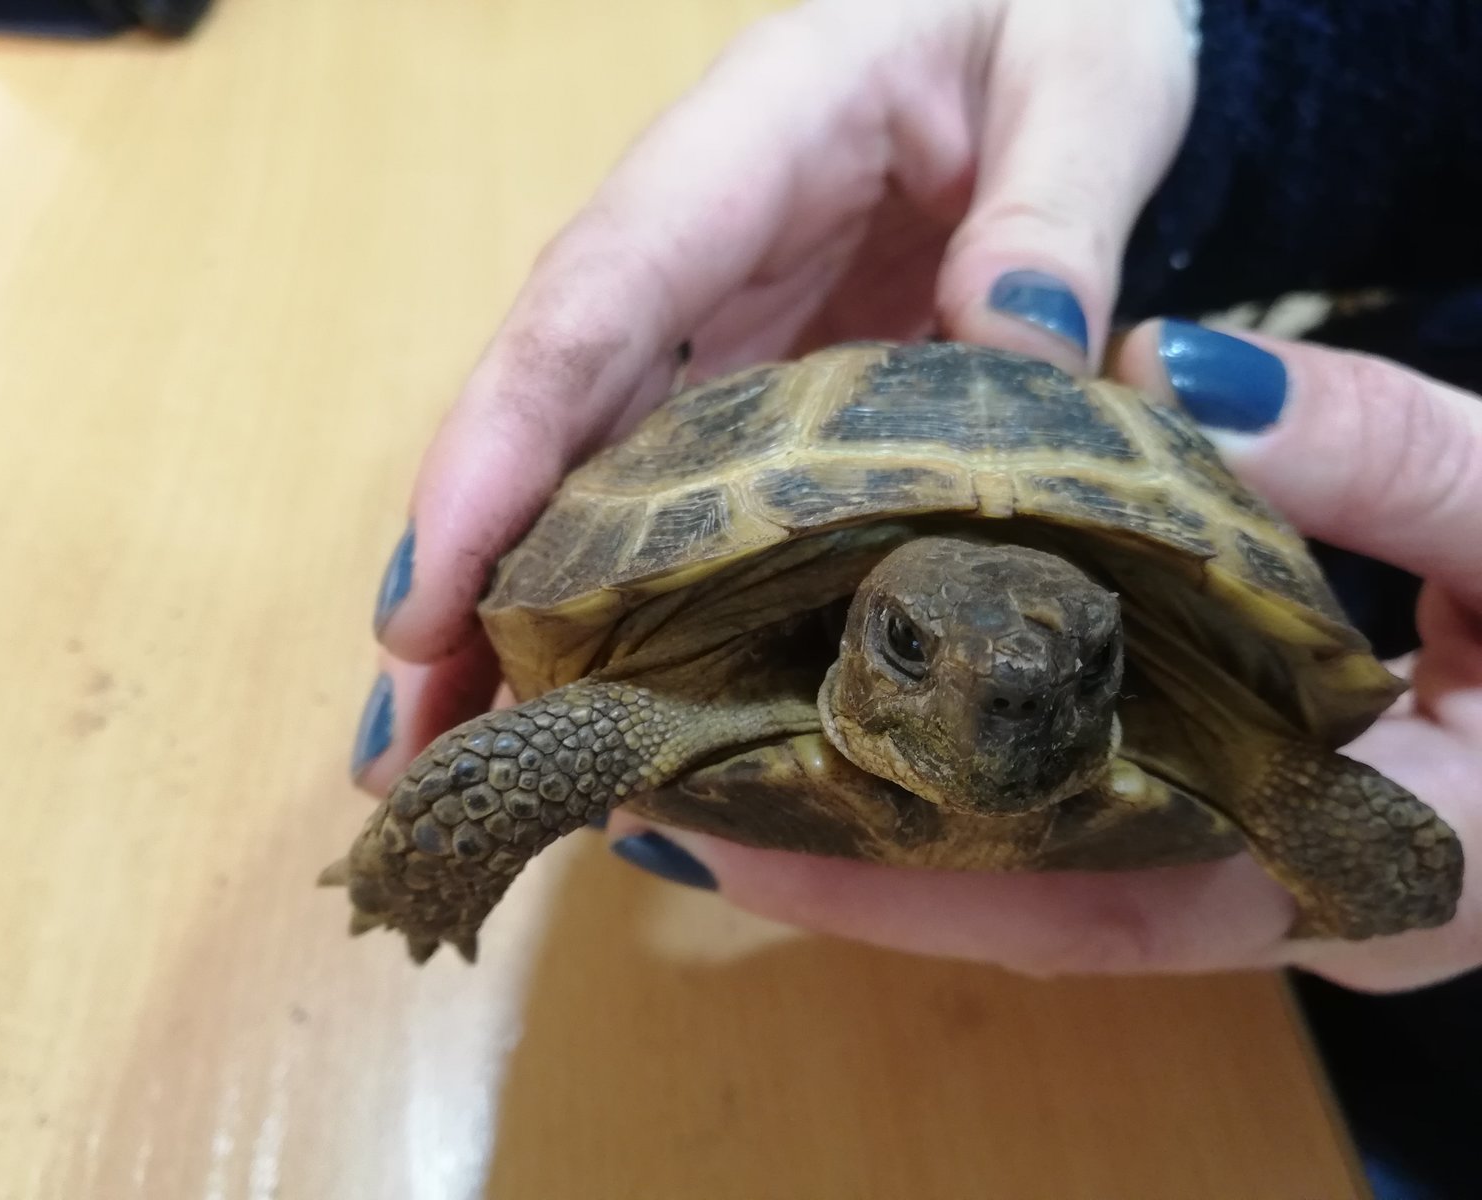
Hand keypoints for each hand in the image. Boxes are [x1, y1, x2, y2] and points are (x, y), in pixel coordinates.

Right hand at [351, 0, 1199, 786]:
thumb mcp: (1089, 77)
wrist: (1042, 18)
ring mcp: (719, 319)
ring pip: (584, 471)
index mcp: (751, 139)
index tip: (431, 602)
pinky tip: (599, 707)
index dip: (499, 453)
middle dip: (467, 582)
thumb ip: (1058, 203)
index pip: (597, 298)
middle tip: (400, 749)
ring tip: (456, 767)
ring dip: (514, 618)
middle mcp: (695, 243)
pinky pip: (665, 494)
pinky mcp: (757, 381)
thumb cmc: (1055, 14)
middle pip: (548, 414)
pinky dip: (620, 602)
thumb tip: (1016, 345)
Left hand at [606, 323, 1481, 992]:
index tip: (741, 822)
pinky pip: (1067, 798)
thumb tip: (1162, 383)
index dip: (908, 880)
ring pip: (1035, 858)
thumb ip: (1376, 451)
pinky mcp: (1225, 798)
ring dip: (887, 808)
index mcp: (1359, 872)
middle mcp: (1280, 898)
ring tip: (725, 736)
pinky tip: (858, 688)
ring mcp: (1247, 860)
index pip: (1093, 907)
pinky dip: (959, 756)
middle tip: (682, 777)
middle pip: (1027, 898)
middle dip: (858, 853)